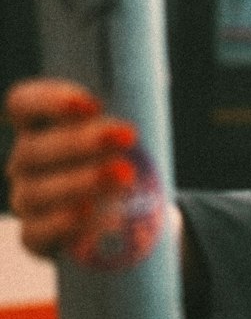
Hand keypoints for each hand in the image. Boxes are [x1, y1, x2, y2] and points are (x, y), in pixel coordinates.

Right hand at [3, 78, 139, 258]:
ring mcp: (27, 201)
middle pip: (34, 148)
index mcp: (40, 128)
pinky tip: (97, 216)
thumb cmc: (130, 164)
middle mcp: (26, 162)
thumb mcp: (131, 135)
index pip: (23, 104)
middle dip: (81, 142)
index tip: (94, 104)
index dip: (49, 100)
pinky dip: (67, 224)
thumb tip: (159, 80)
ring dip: (81, 182)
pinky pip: (38, 232)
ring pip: (36, 191)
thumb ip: (134, 107)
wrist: (136, 221)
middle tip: (128, 136)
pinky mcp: (34, 238)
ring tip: (125, 176)